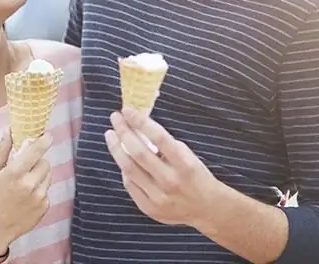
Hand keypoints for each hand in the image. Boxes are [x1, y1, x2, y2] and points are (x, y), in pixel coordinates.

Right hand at [0, 131, 52, 254]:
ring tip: (27, 183)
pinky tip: (28, 196)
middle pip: (45, 162)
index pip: (36, 151)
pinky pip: (47, 190)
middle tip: (28, 167)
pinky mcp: (45, 205)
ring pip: (48, 175)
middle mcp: (30, 184)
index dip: (44, 141)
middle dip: (38, 162)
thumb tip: (8, 130)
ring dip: (40, 175)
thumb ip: (2, 150)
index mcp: (15, 173)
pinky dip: (40, 189)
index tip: (47, 135)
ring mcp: (39, 196)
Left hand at [104, 107, 219, 226]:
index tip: (127, 110)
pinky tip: (122, 158)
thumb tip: (139, 126)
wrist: (208, 208)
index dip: (140, 121)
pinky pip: (130, 185)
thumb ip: (165, 144)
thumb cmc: (195, 175)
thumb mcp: (188, 155)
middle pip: (138, 153)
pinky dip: (124, 169)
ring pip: (129, 169)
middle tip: (115, 118)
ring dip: (116, 149)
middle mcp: (171, 181)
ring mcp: (159, 197)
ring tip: (111, 135)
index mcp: (184, 164)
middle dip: (123, 131)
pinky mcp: (150, 208)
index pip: (159, 137)